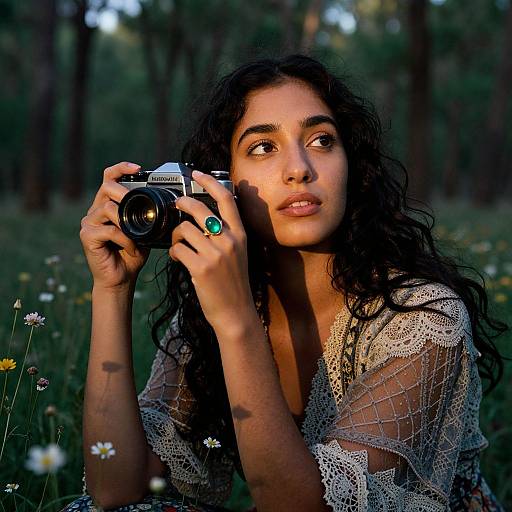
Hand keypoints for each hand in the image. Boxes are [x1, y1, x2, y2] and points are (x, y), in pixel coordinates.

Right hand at [80, 162, 149, 290]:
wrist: (121, 279)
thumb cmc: (132, 255)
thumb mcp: (144, 231)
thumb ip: (146, 216)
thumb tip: (164, 202)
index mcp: (108, 205)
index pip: (109, 178)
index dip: (121, 168)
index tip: (139, 168)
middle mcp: (95, 211)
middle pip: (106, 188)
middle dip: (125, 193)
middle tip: (140, 205)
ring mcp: (89, 223)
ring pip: (107, 208)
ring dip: (127, 222)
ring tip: (138, 237)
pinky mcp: (87, 236)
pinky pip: (109, 230)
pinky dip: (125, 239)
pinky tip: (132, 248)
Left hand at [169, 170, 255, 333]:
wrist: (235, 312)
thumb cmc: (233, 282)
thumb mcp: (238, 253)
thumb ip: (226, 234)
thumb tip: (204, 217)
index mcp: (240, 234)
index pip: (226, 199)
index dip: (210, 182)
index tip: (197, 173)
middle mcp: (229, 241)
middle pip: (199, 209)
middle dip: (182, 204)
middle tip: (176, 206)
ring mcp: (215, 254)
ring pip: (184, 230)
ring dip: (176, 236)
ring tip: (179, 246)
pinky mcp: (201, 268)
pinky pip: (177, 249)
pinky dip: (174, 253)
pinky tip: (179, 260)